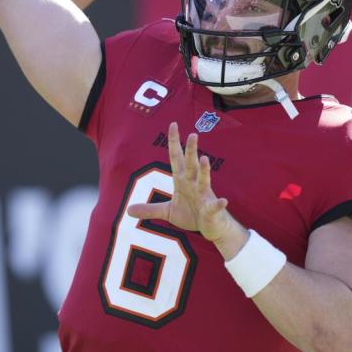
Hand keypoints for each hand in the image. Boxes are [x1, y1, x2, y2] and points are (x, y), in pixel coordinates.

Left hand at [127, 122, 237, 242]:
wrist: (210, 227)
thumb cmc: (191, 214)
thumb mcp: (168, 211)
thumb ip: (150, 209)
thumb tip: (128, 210)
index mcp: (182, 180)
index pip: (176, 157)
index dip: (174, 142)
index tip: (173, 124)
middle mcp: (194, 184)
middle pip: (191, 164)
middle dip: (191, 150)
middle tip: (192, 135)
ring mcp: (204, 195)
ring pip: (204, 179)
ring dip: (205, 170)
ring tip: (204, 159)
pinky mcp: (211, 209)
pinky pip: (215, 206)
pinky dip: (218, 203)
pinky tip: (223, 200)